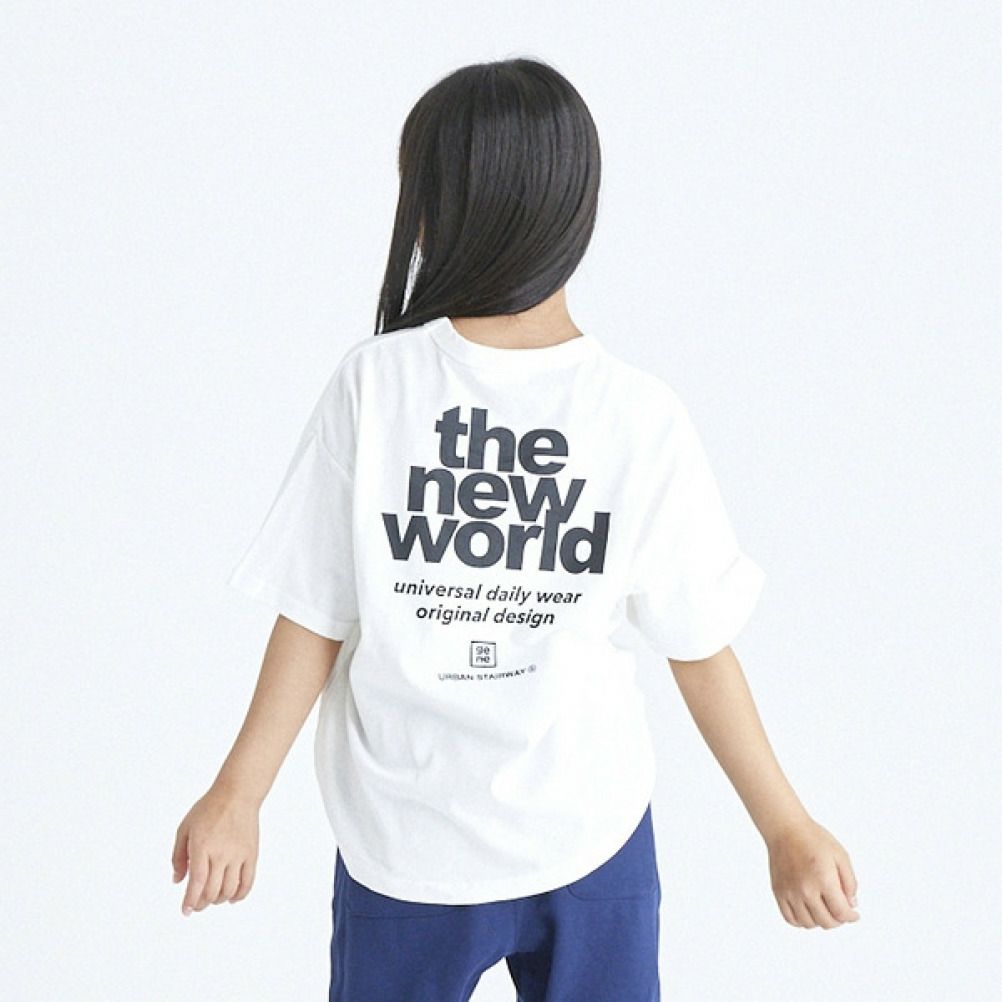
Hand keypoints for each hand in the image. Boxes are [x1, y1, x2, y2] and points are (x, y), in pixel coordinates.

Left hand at [172, 786, 259, 915]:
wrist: (237, 794)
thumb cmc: (209, 809)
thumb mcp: (185, 828)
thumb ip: (178, 856)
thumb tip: (177, 881)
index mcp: (202, 847)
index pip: (196, 882)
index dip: (190, 901)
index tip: (185, 911)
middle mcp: (221, 853)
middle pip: (212, 891)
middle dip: (201, 903)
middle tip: (196, 905)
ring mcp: (239, 854)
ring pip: (229, 890)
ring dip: (218, 900)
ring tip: (212, 898)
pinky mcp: (251, 854)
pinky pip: (247, 882)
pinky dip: (239, 895)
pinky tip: (231, 898)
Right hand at [767, 817, 858, 928]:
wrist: (785, 828)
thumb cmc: (813, 838)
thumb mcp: (841, 855)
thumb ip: (850, 882)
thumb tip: (851, 904)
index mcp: (823, 879)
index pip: (841, 913)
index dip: (851, 917)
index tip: (854, 915)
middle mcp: (805, 889)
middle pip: (826, 922)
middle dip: (838, 920)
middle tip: (840, 911)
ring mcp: (790, 892)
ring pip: (809, 923)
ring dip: (820, 921)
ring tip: (824, 909)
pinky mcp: (778, 891)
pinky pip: (790, 919)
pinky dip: (802, 921)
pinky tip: (808, 911)